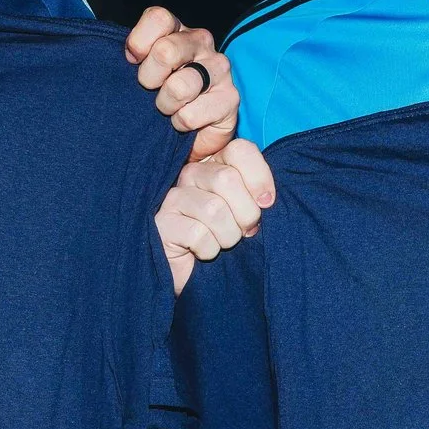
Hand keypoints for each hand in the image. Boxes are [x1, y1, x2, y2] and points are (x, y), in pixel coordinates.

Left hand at [125, 7, 238, 160]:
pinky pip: (190, 115)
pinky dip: (180, 124)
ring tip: (168, 108)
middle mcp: (201, 42)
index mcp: (176, 30)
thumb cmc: (159, 94)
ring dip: (165, 105)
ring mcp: (219, 68)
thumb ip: (133, 55)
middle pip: (165, 51)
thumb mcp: (141, 69)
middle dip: (149, 79)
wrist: (188, 132)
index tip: (134, 62)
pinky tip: (184, 120)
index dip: (139, 43)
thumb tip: (127, 55)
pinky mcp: (230, 97)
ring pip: (179, 87)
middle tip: (151, 90)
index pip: (158, 18)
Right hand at [154, 139, 275, 293]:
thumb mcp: (247, 213)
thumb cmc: (224, 239)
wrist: (195, 278)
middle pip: (226, 178)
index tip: (266, 203)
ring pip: (214, 209)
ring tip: (222, 242)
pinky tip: (202, 252)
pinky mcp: (162, 223)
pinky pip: (199, 234)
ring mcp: (173, 198)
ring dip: (228, 235)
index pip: (240, 150)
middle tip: (244, 230)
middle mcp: (191, 174)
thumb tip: (265, 199)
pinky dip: (210, 250)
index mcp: (216, 165)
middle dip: (246, 213)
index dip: (259, 177)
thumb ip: (257, 195)